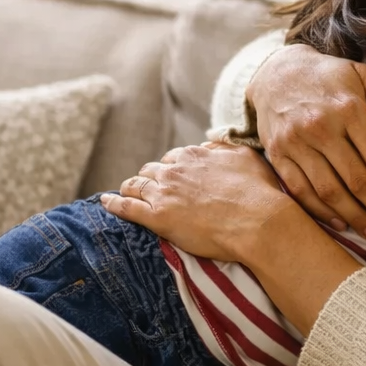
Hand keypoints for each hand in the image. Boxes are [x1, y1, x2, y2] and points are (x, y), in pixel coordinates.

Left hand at [101, 143, 300, 262]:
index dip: (173, 167)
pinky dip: (113, 204)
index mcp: (195, 155)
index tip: (176, 177)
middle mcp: (175, 170)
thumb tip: (211, 145)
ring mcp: (164, 193)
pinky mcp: (157, 217)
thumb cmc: (259, 192)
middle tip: (154, 188)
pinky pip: (126, 207)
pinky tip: (105, 202)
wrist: (259, 221)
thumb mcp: (246, 157)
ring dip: (131, 188)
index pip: (174, 157)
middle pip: (152, 170)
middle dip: (150, 177)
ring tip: (128, 193)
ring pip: (136, 185)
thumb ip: (224, 148)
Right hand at [249, 43, 365, 240]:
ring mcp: (295, 143)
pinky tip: (341, 223)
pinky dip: (321, 212)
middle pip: (357, 180)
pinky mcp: (276, 155)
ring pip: (329, 191)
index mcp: (348, 109)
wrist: (275, 71)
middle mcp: (321, 127)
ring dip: (355, 218)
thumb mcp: (363, 74)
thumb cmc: (330, 76)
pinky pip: (300, 191)